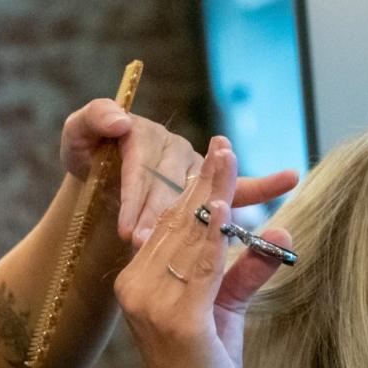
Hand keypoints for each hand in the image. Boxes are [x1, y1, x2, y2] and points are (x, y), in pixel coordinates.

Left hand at [59, 100, 298, 248]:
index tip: (129, 231)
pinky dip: (264, 183)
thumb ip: (91, 121)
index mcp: (143, 131)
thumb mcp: (77, 134)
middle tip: (156, 248)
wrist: (101, 164)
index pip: (142, 169)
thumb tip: (120, 120)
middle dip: (165, 218)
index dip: (137, 199)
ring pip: (199, 196)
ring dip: (202, 217)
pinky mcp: (212, 183)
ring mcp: (194, 163)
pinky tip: (290, 178)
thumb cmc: (89, 150)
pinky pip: (240, 185)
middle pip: (171, 187)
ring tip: (199, 239)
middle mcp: (173, 145)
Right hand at [113, 138, 292, 367]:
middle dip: (205, 182)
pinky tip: (225, 208)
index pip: (171, 225)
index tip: (217, 152)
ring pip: (188, 239)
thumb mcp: (226, 309)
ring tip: (225, 159)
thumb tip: (280, 233)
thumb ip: (245, 270)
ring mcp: (153, 303)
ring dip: (211, 196)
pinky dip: (213, 236)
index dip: (196, 188)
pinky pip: (199, 269)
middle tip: (223, 143)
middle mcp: (137, 287)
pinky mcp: (177, 320)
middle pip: (178, 224)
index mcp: (139, 281)